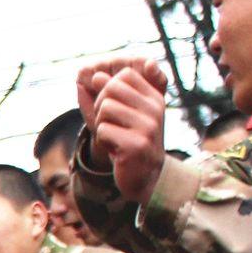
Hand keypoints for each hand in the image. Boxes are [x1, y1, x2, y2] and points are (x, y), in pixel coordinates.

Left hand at [76, 54, 169, 199]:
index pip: (125, 75)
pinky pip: (103, 130)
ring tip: (113, 137)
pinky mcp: (137, 145)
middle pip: (111, 88)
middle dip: (100, 105)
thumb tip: (96, 75)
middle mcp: (155, 110)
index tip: (113, 107)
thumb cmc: (130, 142)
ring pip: (105, 108)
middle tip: (108, 124)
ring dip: (101, 125)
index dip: (109, 88)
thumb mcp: (122, 114)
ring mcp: (148, 127)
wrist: (145, 177)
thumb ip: (109, 93)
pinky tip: (115, 150)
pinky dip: (102, 141)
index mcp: (154, 98)